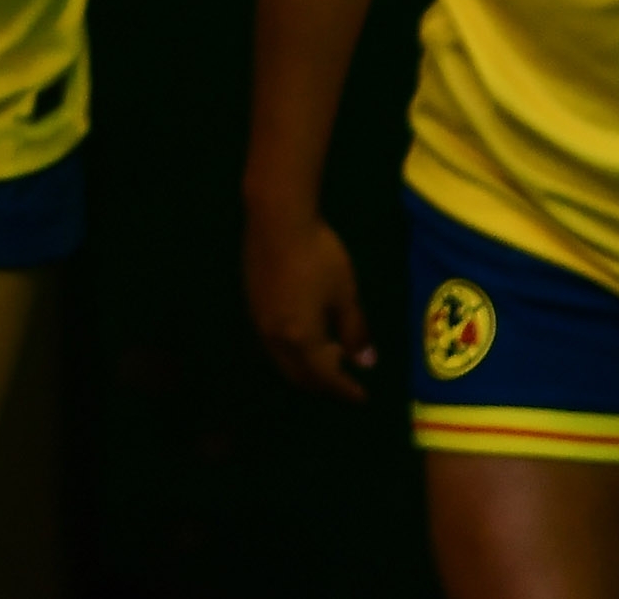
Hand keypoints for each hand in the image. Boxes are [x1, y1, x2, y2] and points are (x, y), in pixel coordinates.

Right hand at [244, 208, 375, 402]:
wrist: (277, 221)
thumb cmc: (318, 257)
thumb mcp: (345, 294)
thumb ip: (355, 331)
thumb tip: (365, 362)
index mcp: (301, 339)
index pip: (325, 377)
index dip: (345, 389)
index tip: (362, 397)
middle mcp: (275, 338)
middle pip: (298, 375)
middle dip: (322, 383)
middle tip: (344, 380)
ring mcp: (260, 321)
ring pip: (283, 360)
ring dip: (305, 367)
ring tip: (329, 355)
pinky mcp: (253, 303)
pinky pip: (273, 342)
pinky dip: (292, 350)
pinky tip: (304, 331)